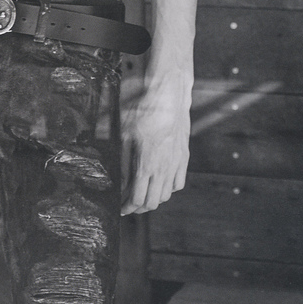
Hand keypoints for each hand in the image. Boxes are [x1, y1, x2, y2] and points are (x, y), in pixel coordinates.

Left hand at [120, 76, 190, 214]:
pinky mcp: (183, 155)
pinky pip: (178, 182)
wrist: (167, 94)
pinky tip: (159, 182)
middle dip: (138, 208)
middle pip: (153, 202)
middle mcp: (164, 168)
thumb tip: (118, 183)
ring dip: (153, 199)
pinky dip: (167, 188)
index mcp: (147, 165)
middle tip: (127, 205)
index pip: (138, 199)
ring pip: (167, 194)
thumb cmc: (141, 111)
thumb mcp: (123, 135)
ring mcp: (176, 163)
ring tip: (141, 194)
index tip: (119, 208)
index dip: (127, 207)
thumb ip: (122, 162)